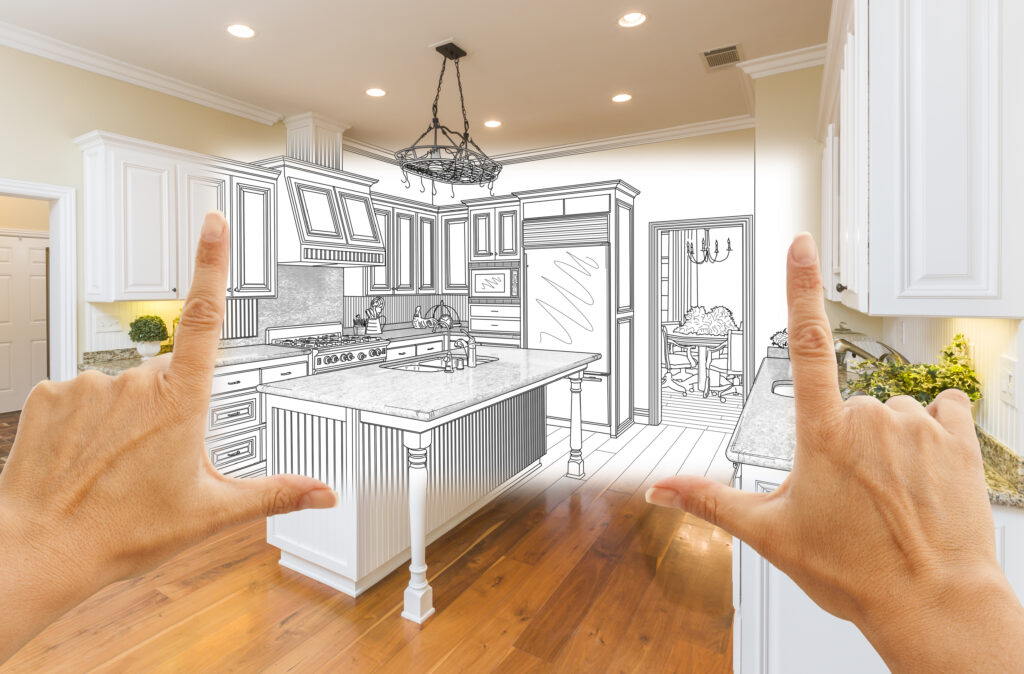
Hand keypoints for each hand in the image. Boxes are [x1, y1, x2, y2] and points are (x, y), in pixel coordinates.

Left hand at [0, 213, 335, 662]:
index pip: (204, 316)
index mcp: (180, 400)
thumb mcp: (213, 512)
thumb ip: (275, 493)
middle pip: (164, 376)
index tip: (213, 223)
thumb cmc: (122, 530)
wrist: (43, 548)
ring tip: (115, 466)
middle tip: (154, 460)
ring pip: (120, 387)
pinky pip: (79, 393)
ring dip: (123, 417)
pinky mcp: (50, 392)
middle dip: (166, 408)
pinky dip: (85, 419)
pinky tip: (84, 455)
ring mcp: (88, 384)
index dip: (211, 262)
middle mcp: (134, 382)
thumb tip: (323, 495)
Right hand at [646, 233, 1023, 671]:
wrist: (932, 604)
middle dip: (843, 438)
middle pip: (847, 404)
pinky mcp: (959, 440)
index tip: (801, 244)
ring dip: (887, 441)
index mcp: (821, 432)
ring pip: (891, 412)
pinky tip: (925, 471)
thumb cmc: (853, 573)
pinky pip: (942, 410)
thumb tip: (659, 490)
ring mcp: (917, 426)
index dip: (800, 287)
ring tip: (887, 495)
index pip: (806, 341)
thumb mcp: (770, 534)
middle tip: (847, 494)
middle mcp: (870, 418)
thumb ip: (709, 500)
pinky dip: (933, 432)